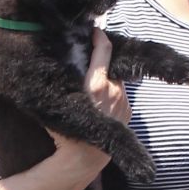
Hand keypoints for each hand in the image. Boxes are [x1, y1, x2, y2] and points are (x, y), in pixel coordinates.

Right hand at [46, 28, 131, 154]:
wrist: (83, 158)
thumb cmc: (65, 129)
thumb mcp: (60, 99)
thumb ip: (65, 78)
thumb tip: (61, 59)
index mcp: (96, 84)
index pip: (104, 49)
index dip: (100, 37)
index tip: (96, 32)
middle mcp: (113, 90)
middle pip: (109, 67)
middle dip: (101, 65)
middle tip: (88, 70)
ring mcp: (123, 102)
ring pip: (116, 81)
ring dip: (107, 81)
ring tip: (93, 93)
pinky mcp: (128, 112)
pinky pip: (121, 96)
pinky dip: (113, 95)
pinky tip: (101, 106)